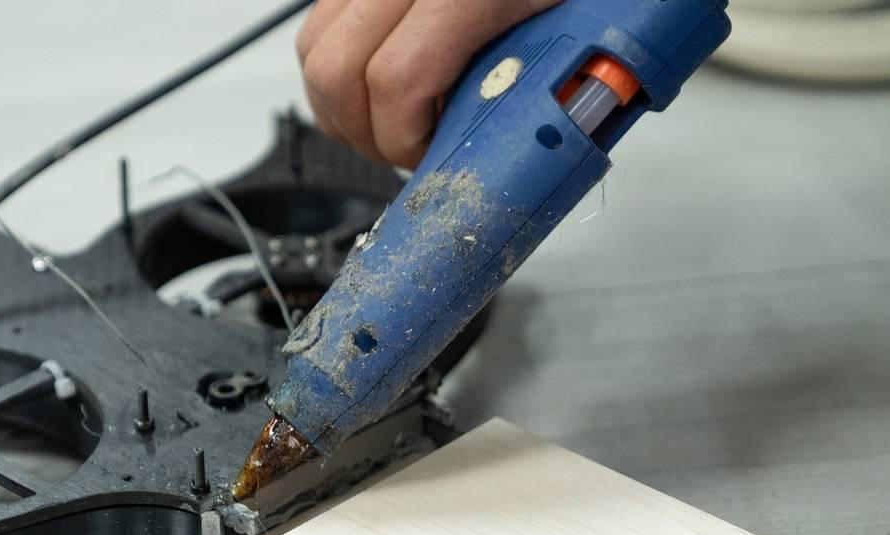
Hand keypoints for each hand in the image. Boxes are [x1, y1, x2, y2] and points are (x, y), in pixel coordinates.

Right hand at [297, 0, 561, 167]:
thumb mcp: (575, 21)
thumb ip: (542, 80)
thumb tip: (517, 147)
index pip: (395, 80)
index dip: (403, 139)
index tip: (429, 158)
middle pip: (336, 71)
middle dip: (364, 133)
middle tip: (406, 149)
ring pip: (315, 49)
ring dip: (341, 106)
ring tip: (390, 121)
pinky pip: (322, 24)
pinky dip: (338, 67)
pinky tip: (378, 82)